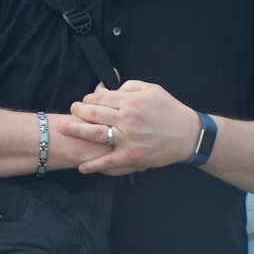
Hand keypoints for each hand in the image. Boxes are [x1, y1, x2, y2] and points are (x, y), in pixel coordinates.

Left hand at [61, 80, 201, 176]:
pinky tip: (81, 167)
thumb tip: (111, 89)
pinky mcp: (132, 157)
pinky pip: (109, 162)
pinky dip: (94, 165)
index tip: (84, 101)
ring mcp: (128, 139)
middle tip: (71, 110)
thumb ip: (129, 86)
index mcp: (130, 102)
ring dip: (77, 131)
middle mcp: (126, 119)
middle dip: (78, 111)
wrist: (189, 135)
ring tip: (64, 129)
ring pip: (96, 134)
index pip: (100, 98)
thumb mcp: (151, 89)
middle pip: (94, 113)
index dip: (89, 99)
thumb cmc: (170, 110)